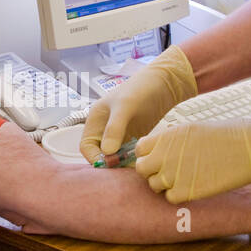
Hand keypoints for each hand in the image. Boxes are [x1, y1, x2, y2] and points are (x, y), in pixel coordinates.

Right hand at [79, 46, 198, 161]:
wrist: (164, 83)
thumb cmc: (141, 88)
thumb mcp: (125, 107)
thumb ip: (114, 129)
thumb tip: (107, 152)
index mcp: (95, 119)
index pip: (86, 146)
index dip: (94, 157)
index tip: (108, 164)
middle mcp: (104, 128)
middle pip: (99, 153)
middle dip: (108, 162)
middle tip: (122, 167)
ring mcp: (119, 134)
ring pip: (114, 156)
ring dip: (121, 163)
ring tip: (133, 164)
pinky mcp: (133, 137)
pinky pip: (127, 154)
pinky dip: (131, 159)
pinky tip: (140, 160)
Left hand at [134, 116, 250, 203]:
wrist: (248, 148)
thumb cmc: (225, 135)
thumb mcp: (191, 130)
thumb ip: (170, 141)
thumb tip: (157, 152)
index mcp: (166, 137)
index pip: (140, 149)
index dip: (148, 154)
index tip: (159, 157)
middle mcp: (165, 155)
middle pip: (141, 169)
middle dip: (151, 171)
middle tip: (167, 171)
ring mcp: (174, 175)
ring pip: (154, 186)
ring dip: (165, 184)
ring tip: (184, 178)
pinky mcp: (187, 191)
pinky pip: (170, 198)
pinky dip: (178, 195)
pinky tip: (192, 187)